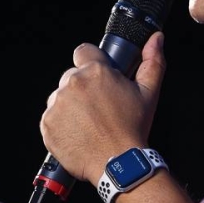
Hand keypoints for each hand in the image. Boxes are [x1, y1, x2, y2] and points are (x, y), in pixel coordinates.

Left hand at [40, 32, 165, 181]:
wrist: (117, 163)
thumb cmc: (132, 129)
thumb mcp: (149, 93)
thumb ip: (152, 61)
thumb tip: (156, 39)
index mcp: (96, 71)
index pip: (83, 51)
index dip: (91, 63)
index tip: (97, 79)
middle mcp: (73, 83)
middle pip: (71, 77)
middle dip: (82, 88)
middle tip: (98, 108)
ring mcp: (58, 104)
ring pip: (60, 97)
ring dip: (70, 106)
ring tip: (88, 123)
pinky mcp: (47, 123)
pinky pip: (51, 118)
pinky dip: (61, 124)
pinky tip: (78, 133)